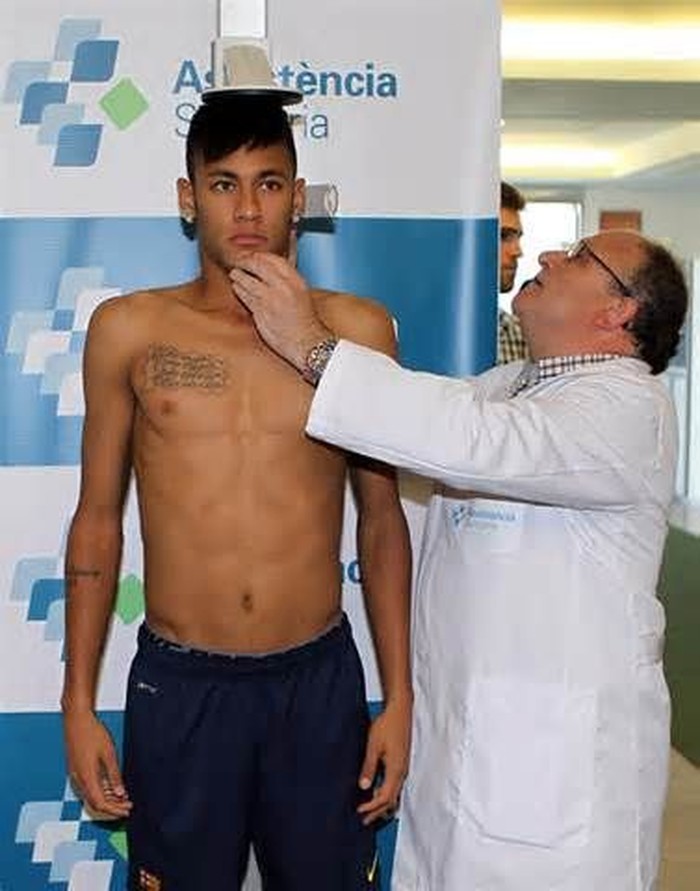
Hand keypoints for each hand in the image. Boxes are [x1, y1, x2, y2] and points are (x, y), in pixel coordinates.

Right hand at [63, 709, 131, 819]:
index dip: (114, 810)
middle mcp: (79, 779)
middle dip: (112, 807)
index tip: (127, 810)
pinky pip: (88, 787)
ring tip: (122, 798)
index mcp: (87, 777)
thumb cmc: (91, 732)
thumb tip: (120, 793)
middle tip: (127, 806)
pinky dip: (100, 791)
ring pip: (91, 795)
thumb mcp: (108, 754)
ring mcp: (76, 774)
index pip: (100, 803)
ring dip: (107, 799)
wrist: (76, 719)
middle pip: (95, 802)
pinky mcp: (76, 769)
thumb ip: (114, 775)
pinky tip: (111, 787)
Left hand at [229, 253, 330, 372]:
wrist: (305, 342)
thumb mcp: (301, 290)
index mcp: (295, 280)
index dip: (257, 256)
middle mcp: (283, 287)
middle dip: (244, 262)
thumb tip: (291, 243)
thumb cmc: (304, 318)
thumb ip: (290, 270)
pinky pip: (244, 296)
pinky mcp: (260, 312)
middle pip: (256, 265)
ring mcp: (270, 299)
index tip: (251, 256)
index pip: (271, 258)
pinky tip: (238, 288)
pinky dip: (239, 290)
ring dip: (238, 276)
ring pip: (246, 280)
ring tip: (235, 275)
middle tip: (238, 262)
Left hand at [357, 699, 411, 824]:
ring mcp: (403, 767)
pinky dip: (386, 793)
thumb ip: (369, 766)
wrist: (400, 711)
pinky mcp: (401, 762)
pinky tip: (377, 790)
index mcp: (396, 770)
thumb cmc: (387, 725)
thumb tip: (364, 787)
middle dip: (378, 811)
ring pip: (394, 793)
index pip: (385, 797)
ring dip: (382, 803)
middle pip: (391, 799)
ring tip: (371, 811)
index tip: (359, 811)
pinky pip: (395, 784)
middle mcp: (402, 772)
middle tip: (364, 820)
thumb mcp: (374, 745)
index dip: (372, 807)